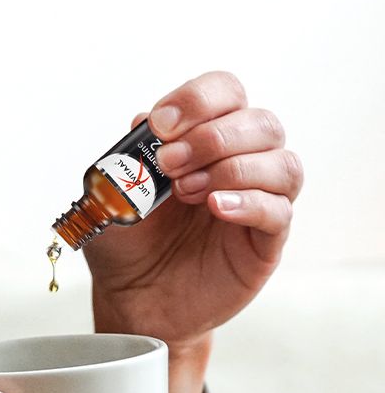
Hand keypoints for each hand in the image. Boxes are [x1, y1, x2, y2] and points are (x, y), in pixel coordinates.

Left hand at [83, 71, 302, 349]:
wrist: (130, 299)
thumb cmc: (125, 244)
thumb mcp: (110, 195)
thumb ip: (126, 156)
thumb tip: (145, 118)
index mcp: (201, 141)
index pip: (225, 93)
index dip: (198, 99)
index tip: (160, 125)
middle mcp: (236, 163)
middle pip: (260, 122)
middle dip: (212, 136)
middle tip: (170, 164)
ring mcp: (257, 201)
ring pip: (282, 162)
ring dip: (232, 167)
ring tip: (187, 192)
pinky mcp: (265, 241)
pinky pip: (279, 210)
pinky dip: (250, 202)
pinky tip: (216, 208)